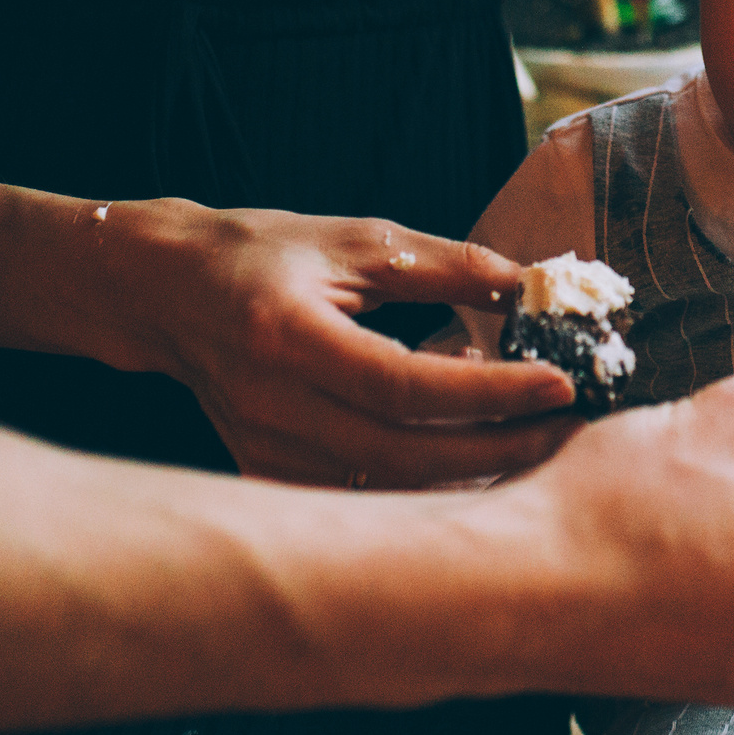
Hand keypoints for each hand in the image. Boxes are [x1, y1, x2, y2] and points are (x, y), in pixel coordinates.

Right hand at [100, 201, 583, 488]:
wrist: (163, 292)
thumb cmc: (262, 254)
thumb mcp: (355, 240)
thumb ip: (445, 264)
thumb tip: (532, 282)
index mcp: (288, 336)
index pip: (405, 386)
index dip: (489, 392)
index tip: (559, 382)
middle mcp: (271, 404)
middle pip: (403, 455)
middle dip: (500, 448)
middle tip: (570, 428)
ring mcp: (263, 449)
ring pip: (386, 488)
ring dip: (469, 470)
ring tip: (533, 435)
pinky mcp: (266, 472)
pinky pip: (360, 495)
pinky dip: (421, 480)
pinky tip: (464, 445)